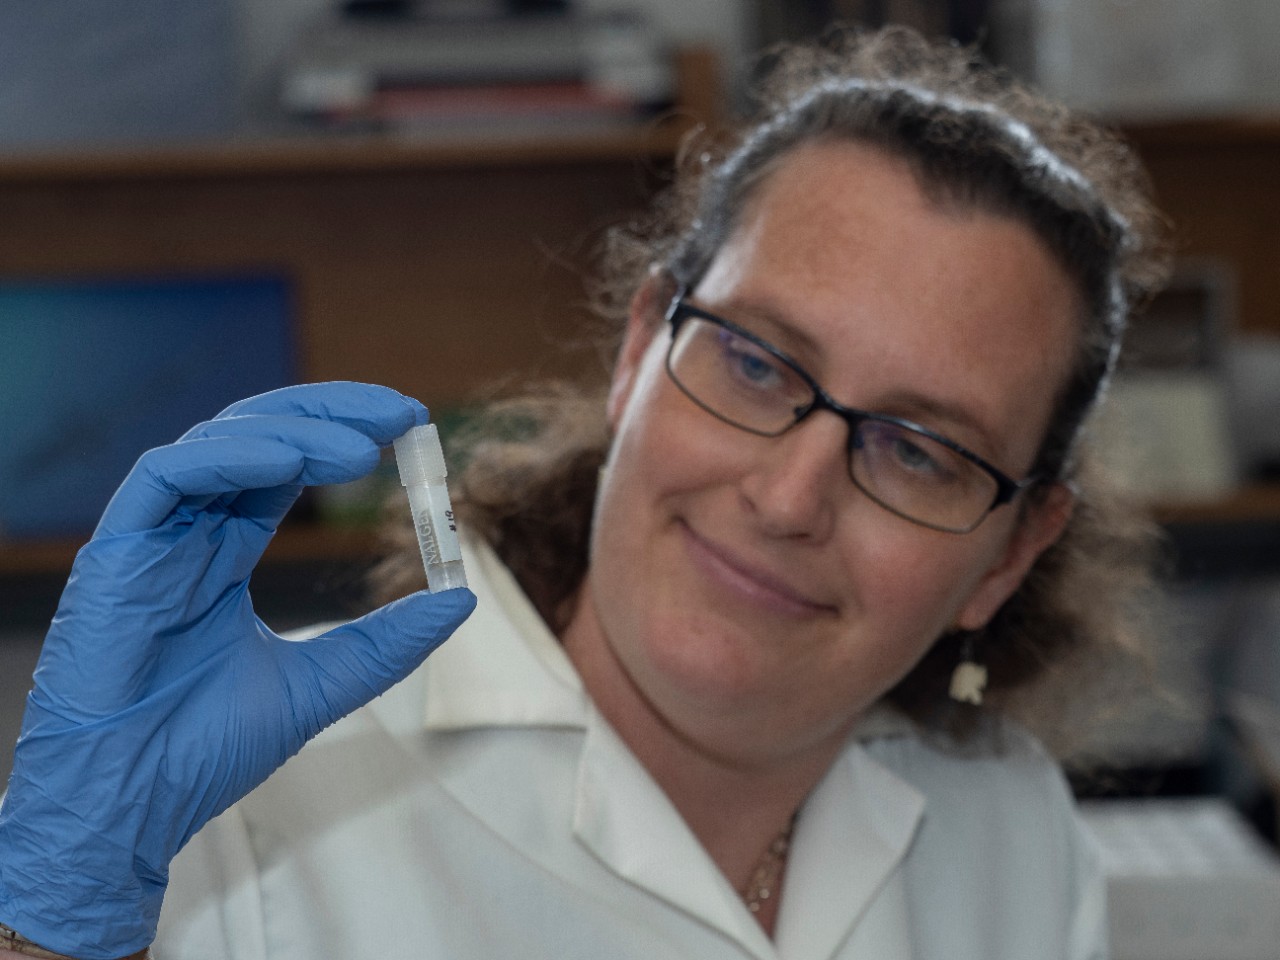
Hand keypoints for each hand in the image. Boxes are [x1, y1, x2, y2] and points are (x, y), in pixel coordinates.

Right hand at [0, 382, 475, 958]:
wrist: (131, 804)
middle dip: (329, 412)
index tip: (409, 427)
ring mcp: (152, 539)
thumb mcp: (321, 685)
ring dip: (294, 432)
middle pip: (258, 437)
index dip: (342, 434)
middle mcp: (189, 534)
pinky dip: (232, 457)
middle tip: (399, 412)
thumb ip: (386, 641)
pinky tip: (290, 461)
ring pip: (219, 444)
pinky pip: (169, 475)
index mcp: (224, 554)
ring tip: (362, 448)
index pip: (286, 466)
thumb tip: (461, 599)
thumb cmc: (203, 749)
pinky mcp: (116, 550)